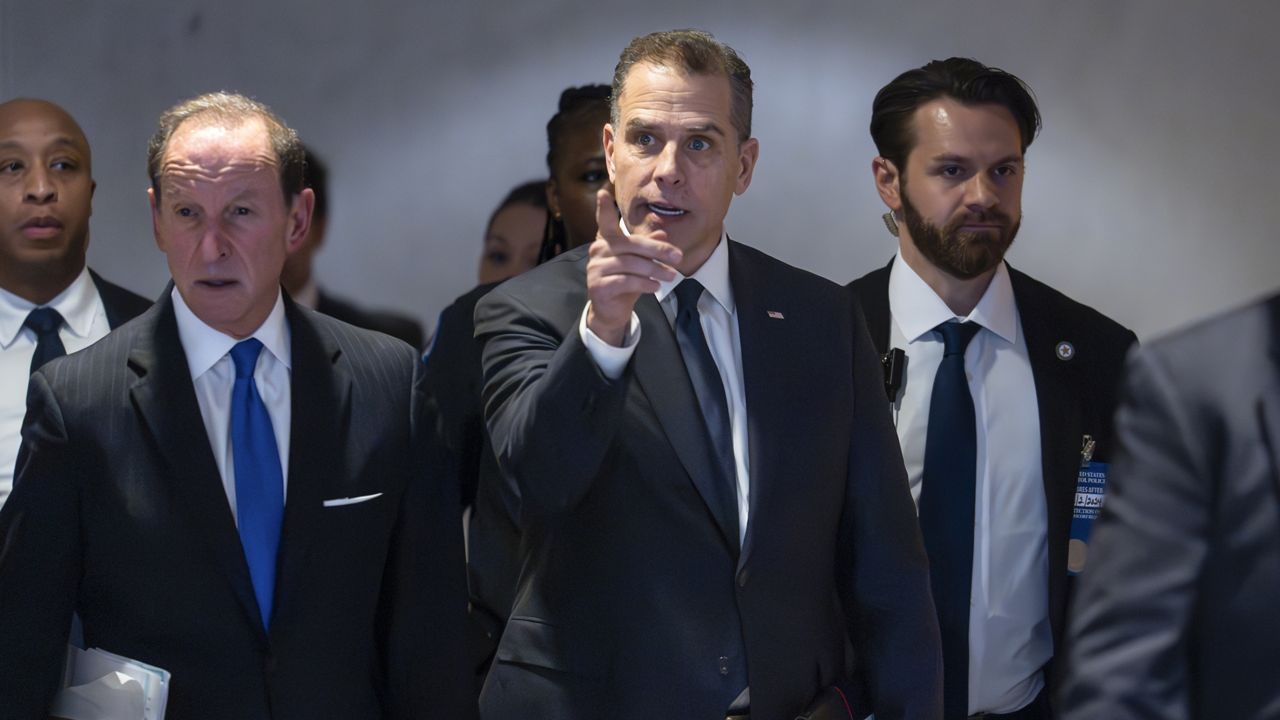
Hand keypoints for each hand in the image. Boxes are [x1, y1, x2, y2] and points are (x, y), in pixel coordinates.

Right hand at [585, 189, 680, 345]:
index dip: (604, 209)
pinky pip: (625, 281)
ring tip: (671, 276)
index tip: (604, 192)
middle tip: (677, 257)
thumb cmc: (626, 283)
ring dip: (655, 270)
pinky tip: (655, 287)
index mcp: (607, 242)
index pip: (605, 223)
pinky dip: (644, 284)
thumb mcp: (641, 263)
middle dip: (657, 250)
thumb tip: (662, 232)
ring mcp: (595, 269)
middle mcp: (598, 251)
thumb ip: (648, 247)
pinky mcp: (598, 286)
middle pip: (631, 245)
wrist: (612, 311)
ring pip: (630, 264)